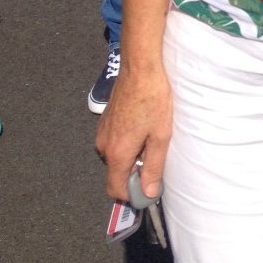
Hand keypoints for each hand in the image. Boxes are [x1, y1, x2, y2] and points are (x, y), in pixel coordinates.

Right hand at [95, 62, 172, 202]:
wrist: (140, 67)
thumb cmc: (154, 100)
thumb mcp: (160, 136)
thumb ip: (153, 167)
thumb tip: (149, 193)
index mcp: (116, 153)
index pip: (115, 190)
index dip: (132, 195)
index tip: (150, 188)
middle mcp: (103, 146)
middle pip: (116, 173)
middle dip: (134, 172)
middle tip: (156, 155)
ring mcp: (102, 132)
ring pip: (116, 156)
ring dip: (132, 155)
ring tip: (151, 136)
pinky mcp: (105, 120)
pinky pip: (114, 142)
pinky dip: (127, 142)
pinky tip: (143, 126)